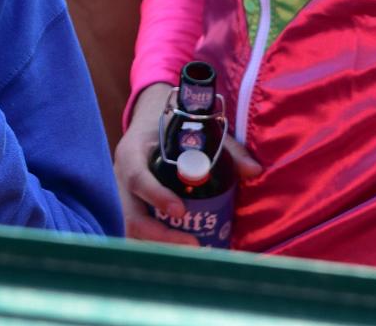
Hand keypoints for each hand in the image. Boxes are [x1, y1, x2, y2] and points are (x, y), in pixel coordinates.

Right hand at [113, 83, 263, 242]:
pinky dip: (156, 246)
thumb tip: (254, 170)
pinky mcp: (130, 210)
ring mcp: (123, 197)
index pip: (137, 177)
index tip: (180, 212)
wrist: (146, 122)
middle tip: (195, 244)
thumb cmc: (171, 127)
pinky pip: (137, 233)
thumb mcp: (196, 130)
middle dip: (161, 235)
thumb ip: (226, 149)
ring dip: (160, 246)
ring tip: (194, 252)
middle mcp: (121, 178)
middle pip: (132, 214)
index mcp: (132, 153)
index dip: (156, 196)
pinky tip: (181, 254)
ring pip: (132, 229)